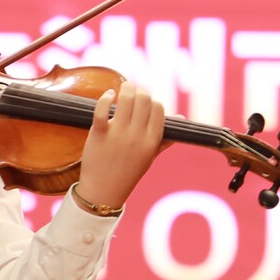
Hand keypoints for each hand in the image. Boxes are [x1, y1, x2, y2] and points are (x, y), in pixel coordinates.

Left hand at [74, 81, 166, 209]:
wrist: (104, 191)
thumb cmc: (128, 172)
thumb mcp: (150, 156)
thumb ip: (164, 137)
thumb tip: (181, 118)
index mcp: (152, 141)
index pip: (159, 109)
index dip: (153, 101)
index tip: (145, 102)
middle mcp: (137, 136)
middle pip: (144, 99)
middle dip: (139, 91)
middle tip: (133, 92)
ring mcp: (118, 135)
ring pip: (126, 99)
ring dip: (126, 88)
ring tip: (123, 88)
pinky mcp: (99, 134)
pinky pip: (102, 110)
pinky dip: (106, 98)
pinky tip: (108, 95)